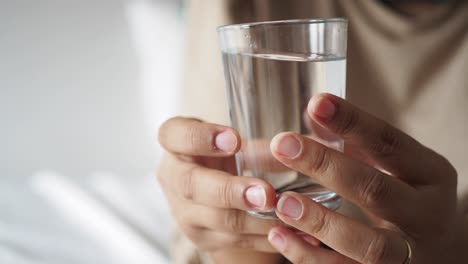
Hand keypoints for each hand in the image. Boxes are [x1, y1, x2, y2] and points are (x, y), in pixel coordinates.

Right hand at [157, 117, 282, 261]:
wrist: (214, 192)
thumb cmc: (221, 157)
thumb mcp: (234, 143)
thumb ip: (255, 146)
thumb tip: (288, 148)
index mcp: (176, 143)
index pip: (173, 135)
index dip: (200, 138)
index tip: (235, 138)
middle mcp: (173, 178)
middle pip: (192, 185)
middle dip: (230, 190)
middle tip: (265, 193)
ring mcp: (184, 212)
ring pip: (216, 218)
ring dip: (253, 219)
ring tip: (283, 212)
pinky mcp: (202, 237)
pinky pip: (234, 240)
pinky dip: (263, 235)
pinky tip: (286, 230)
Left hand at [266, 94, 466, 262]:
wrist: (432, 246)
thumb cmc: (402, 192)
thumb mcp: (392, 165)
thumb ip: (356, 141)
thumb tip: (313, 109)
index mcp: (429, 175)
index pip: (390, 143)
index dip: (353, 122)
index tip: (316, 103)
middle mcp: (426, 215)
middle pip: (378, 191)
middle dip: (327, 166)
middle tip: (282, 145)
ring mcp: (409, 253)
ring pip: (368, 245)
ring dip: (321, 222)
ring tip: (283, 203)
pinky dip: (309, 256)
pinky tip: (278, 235)